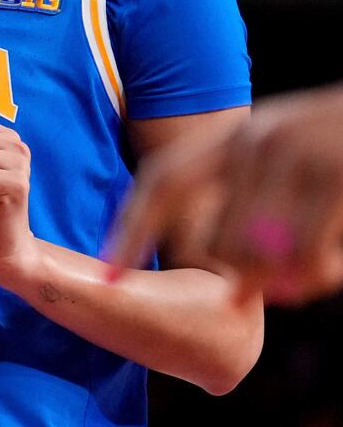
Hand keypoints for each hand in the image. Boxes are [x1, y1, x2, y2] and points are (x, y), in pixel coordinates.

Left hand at [107, 85, 342, 305]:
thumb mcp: (287, 149)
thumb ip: (250, 196)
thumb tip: (231, 280)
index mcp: (236, 134)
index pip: (162, 181)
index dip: (132, 229)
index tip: (107, 275)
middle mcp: (255, 140)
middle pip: (214, 240)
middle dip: (235, 277)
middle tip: (261, 291)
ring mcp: (295, 157)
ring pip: (258, 255)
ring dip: (285, 280)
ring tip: (314, 272)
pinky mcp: (333, 179)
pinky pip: (306, 256)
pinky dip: (319, 275)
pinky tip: (336, 267)